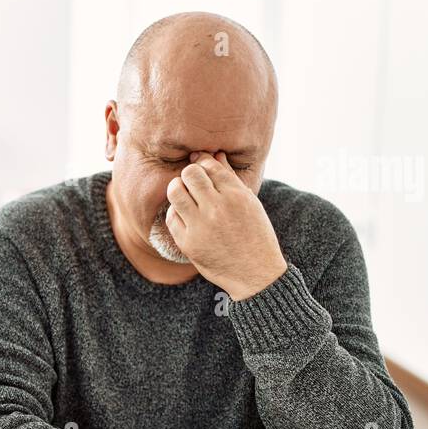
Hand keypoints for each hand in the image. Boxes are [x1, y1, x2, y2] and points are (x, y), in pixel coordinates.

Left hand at [164, 152, 286, 299]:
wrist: (255, 274)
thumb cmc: (255, 235)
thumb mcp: (250, 204)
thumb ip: (230, 178)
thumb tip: (215, 154)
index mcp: (236, 196)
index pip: (209, 165)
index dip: (202, 161)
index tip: (199, 164)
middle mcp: (217, 209)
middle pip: (189, 174)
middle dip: (188, 174)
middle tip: (191, 180)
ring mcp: (201, 226)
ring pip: (175, 192)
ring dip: (177, 188)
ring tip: (183, 193)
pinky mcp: (188, 243)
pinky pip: (172, 216)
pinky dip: (176, 212)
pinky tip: (185, 215)